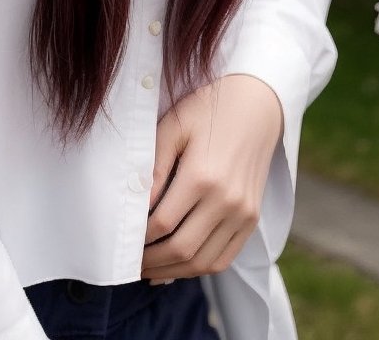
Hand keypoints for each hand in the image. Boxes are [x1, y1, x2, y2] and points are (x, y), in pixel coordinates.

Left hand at [140, 74, 283, 284]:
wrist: (256, 106)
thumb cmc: (207, 111)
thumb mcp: (174, 127)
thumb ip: (154, 167)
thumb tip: (137, 206)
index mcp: (202, 176)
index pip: (162, 223)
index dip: (139, 238)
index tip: (122, 241)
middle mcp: (226, 200)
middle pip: (182, 249)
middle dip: (152, 261)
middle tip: (130, 262)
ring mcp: (243, 214)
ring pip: (204, 262)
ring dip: (173, 271)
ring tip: (150, 269)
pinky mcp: (252, 220)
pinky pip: (225, 258)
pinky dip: (200, 268)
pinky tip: (178, 267)